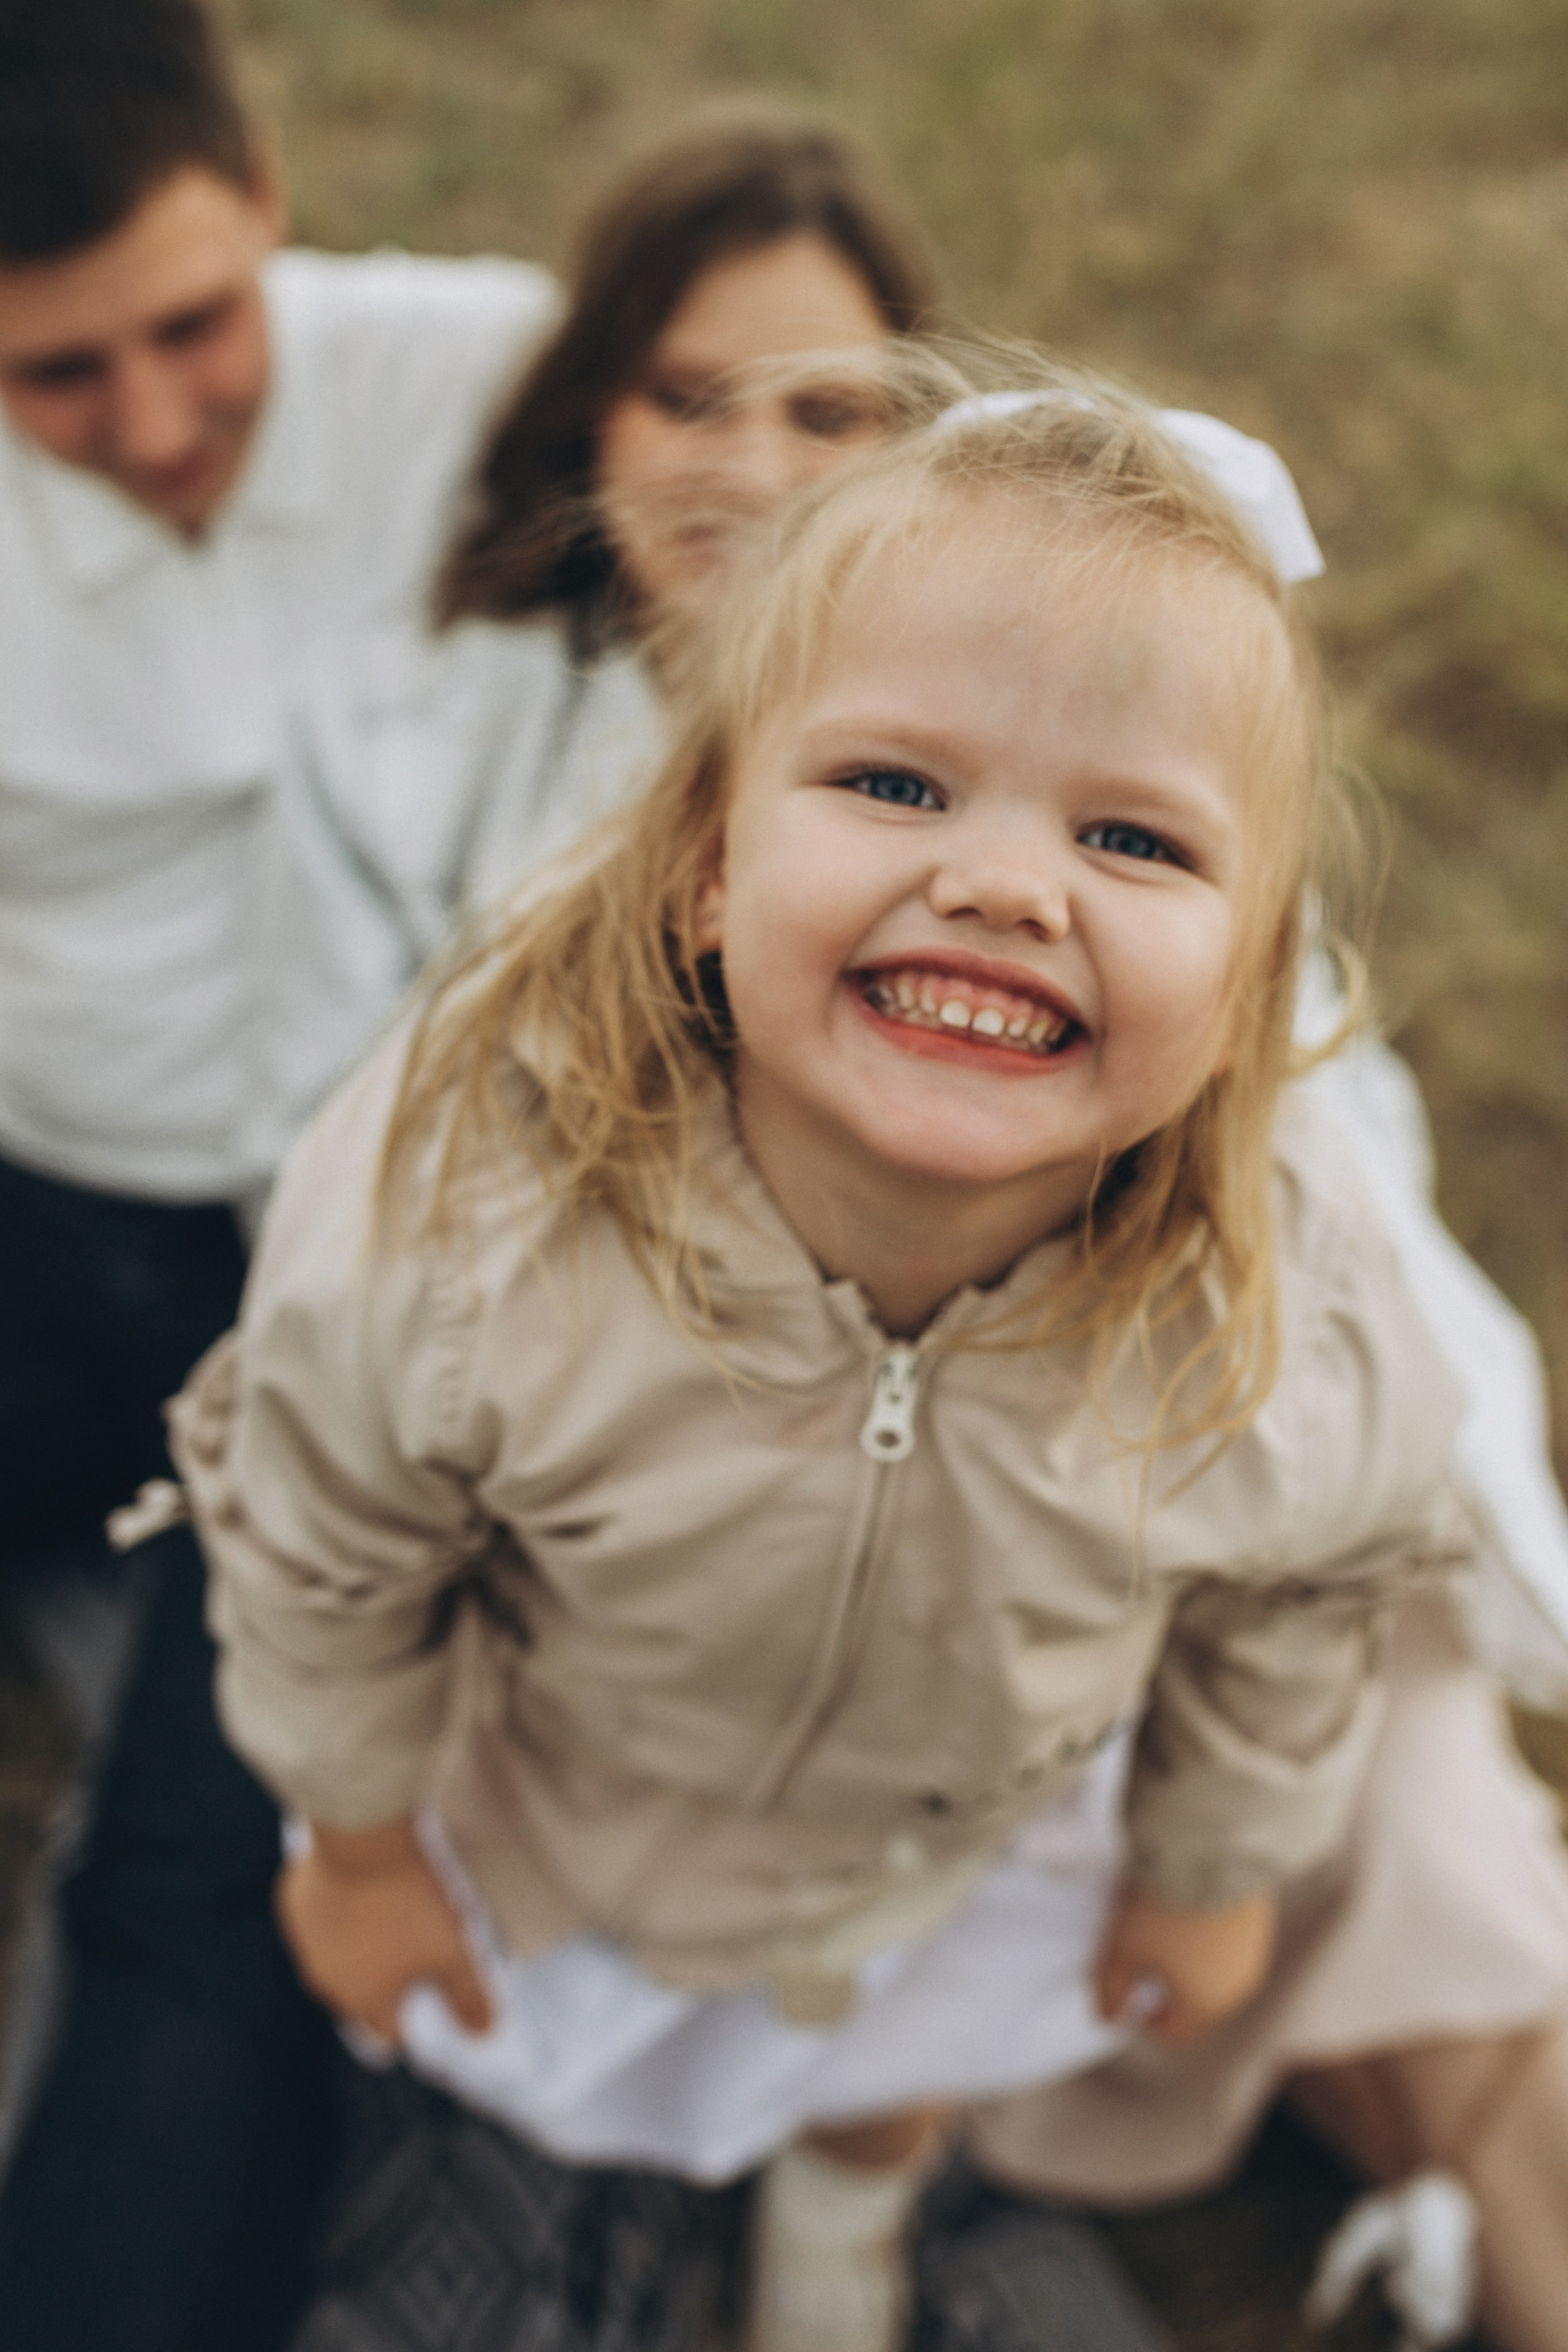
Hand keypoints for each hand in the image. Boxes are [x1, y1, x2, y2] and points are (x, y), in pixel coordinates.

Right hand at [276, 1815, 492, 2043]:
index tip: (433, 1997)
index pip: (391, 2032)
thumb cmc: (409, 1899)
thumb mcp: (454, 1951)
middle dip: (387, 1983)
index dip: (415, 2019)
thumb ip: (468, 1995)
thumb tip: (483, 2031)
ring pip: (336, 1957)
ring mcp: (305, 1942)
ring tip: (390, 1912)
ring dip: (359, 1946)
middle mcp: (326, 1982)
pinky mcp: (294, 1904)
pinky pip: (319, 1918)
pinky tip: (360, 1886)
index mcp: (364, 2000)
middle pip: (361, 1997)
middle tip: (416, 1950)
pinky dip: (338, 1910)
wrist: (361, 1836)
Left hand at [1094, 1880, 1276, 2047]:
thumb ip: (1111, 1989)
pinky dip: (1206, 1937)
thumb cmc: (1163, 1907)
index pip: (1175, 2034)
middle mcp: (1237, 1988)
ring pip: (1214, 1973)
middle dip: (1167, 1987)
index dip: (1145, 2019)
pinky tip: (1188, 1906)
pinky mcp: (1259, 1922)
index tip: (1127, 1989)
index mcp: (1205, 2005)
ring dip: (1188, 1961)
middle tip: (1141, 1952)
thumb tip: (1107, 2017)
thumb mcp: (1121, 1948)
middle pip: (1197, 2005)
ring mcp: (1253, 1954)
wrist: (1213, 1850)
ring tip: (1163, 1923)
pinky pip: (1228, 1945)